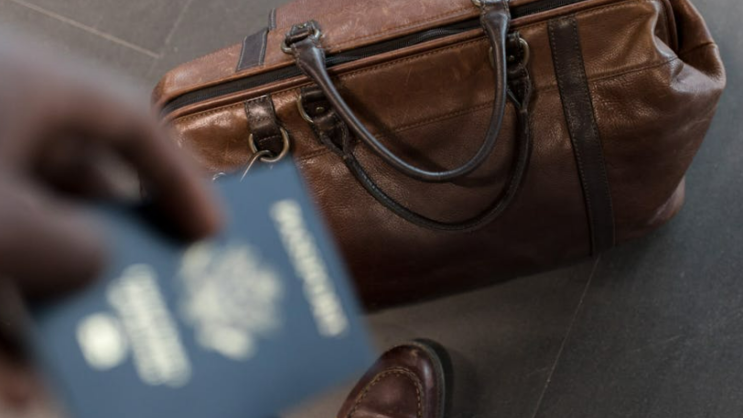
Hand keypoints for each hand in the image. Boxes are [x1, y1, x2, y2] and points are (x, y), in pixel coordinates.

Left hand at [0, 37, 221, 298]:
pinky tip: (22, 290)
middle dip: (124, 220)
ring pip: (38, 187)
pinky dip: (21, 243)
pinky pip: (4, 201)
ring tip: (88, 290)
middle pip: (89, 158)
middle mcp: (7, 96)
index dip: (182, 177)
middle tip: (154, 264)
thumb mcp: (5, 226)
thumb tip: (93, 262)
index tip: (210, 229)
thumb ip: (74, 250)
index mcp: (34, 80)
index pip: (136, 122)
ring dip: (66, 241)